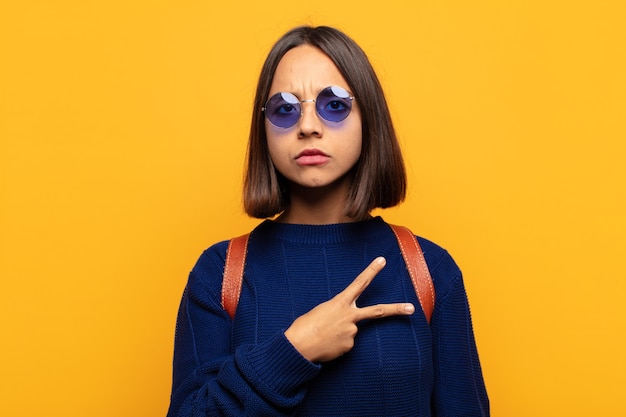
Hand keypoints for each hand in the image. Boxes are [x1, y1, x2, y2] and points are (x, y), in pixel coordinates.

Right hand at [284, 257, 414, 362]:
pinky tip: (327, 344)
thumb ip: (337, 312)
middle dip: (396, 309)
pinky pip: (346, 343)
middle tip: (411, 308)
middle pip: (377, 311)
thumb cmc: (304, 326)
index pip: (359, 283)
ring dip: (340, 333)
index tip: (382, 260)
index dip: (372, 271)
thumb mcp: (320, 311)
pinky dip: (337, 344)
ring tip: (325, 336)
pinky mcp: (349, 346)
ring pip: (351, 330)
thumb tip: (345, 323)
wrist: (299, 346)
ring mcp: (352, 332)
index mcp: (339, 302)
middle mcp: (349, 316)